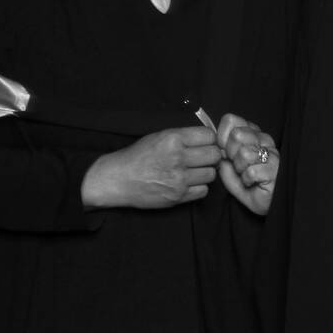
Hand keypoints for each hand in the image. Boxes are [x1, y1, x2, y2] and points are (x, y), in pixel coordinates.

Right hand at [81, 126, 220, 209]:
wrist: (118, 179)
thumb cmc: (138, 156)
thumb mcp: (160, 136)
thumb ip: (184, 137)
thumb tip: (210, 138)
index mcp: (173, 139)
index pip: (209, 136)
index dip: (210, 140)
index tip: (205, 144)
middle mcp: (178, 158)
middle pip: (214, 155)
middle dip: (211, 156)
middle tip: (202, 159)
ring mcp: (179, 179)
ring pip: (211, 174)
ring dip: (205, 173)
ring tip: (193, 172)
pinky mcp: (178, 196)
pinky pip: (203, 191)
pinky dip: (198, 188)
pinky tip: (188, 183)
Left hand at [213, 112, 277, 215]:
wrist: (264, 204)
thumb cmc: (247, 185)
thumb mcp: (228, 168)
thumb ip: (221, 154)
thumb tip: (218, 146)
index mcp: (251, 134)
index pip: (231, 120)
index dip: (222, 136)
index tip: (224, 151)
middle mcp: (263, 139)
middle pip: (237, 134)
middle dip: (231, 153)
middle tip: (237, 165)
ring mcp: (272, 153)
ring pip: (244, 153)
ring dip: (240, 169)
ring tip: (246, 175)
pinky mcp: (276, 169)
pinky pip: (252, 171)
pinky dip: (247, 180)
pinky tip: (253, 182)